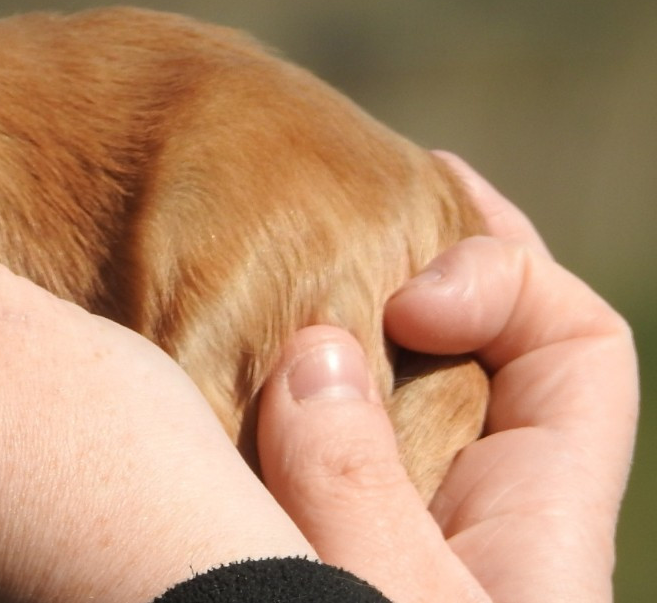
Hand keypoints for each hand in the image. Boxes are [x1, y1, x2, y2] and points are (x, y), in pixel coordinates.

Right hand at [254, 154, 638, 602]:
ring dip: (310, 335)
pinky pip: (294, 455)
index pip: (577, 342)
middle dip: (394, 266)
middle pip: (463, 347)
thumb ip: (355, 483)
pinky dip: (253, 408)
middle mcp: (470, 517)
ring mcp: (390, 534)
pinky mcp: (308, 551)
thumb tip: (313, 349)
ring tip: (242, 279)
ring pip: (369, 398)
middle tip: (309, 209)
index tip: (406, 293)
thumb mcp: (393, 596)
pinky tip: (197, 385)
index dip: (504, 268)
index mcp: (538, 523)